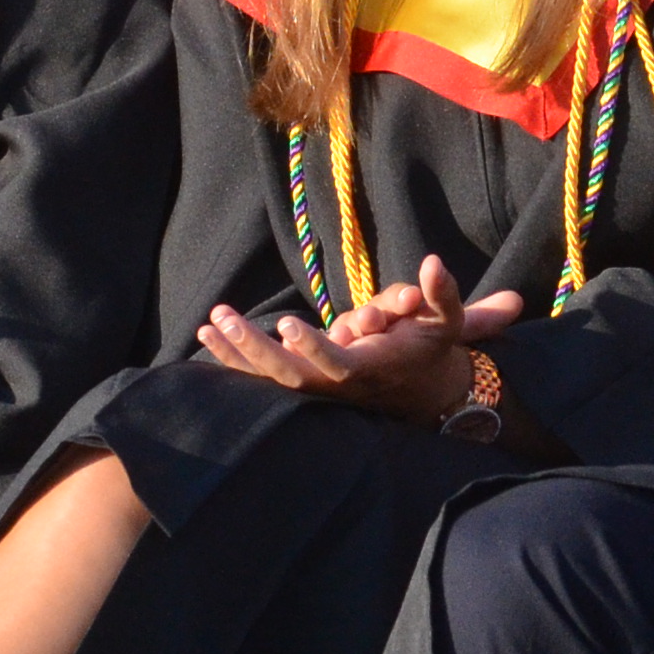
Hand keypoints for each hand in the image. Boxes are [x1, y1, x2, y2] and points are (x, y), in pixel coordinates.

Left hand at [195, 254, 528, 424]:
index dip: (312, 348)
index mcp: (369, 369)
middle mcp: (338, 386)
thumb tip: (434, 263)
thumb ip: (442, 293)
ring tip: (210, 323)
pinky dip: (234, 359)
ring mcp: (318, 390)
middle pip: (290, 376)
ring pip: (271, 379)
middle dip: (255, 349)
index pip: (336, 365)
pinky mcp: (305, 385)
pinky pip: (264, 376)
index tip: (286, 324)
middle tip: (224, 319)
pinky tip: (206, 334)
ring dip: (237, 353)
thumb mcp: (446, 320)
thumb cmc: (430, 346)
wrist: (423, 389)